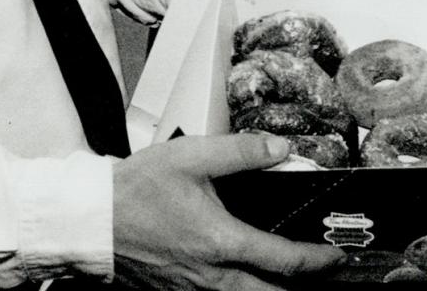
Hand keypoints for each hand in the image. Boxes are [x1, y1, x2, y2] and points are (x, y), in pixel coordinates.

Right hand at [114, 133, 343, 290]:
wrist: (90, 220)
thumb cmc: (134, 190)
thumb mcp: (191, 157)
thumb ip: (241, 152)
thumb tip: (280, 149)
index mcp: (221, 241)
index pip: (285, 261)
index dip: (318, 261)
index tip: (336, 255)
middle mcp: (211, 275)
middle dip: (303, 288)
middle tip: (323, 275)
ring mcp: (192, 290)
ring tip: (287, 279)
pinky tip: (243, 277)